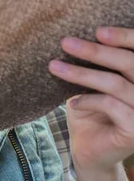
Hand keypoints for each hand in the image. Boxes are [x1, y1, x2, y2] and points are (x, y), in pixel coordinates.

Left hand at [49, 27, 133, 176]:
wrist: (87, 149)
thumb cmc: (90, 109)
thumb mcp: (92, 82)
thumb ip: (97, 63)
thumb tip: (75, 34)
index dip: (125, 37)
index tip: (97, 31)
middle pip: (131, 63)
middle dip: (96, 51)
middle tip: (65, 42)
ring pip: (116, 84)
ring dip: (82, 74)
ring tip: (54, 67)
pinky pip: (111, 105)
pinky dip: (88, 100)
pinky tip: (73, 103)